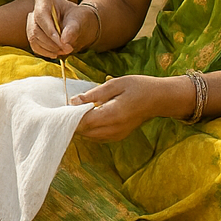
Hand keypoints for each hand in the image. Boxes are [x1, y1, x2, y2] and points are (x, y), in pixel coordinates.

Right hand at [28, 0, 95, 58]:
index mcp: (43, 0)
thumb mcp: (79, 20)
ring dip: (49, 48)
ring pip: (33, 39)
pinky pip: (34, 45)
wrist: (78, 23)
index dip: (49, 31)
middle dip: (51, 43)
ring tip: (64, 51)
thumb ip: (72, 29)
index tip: (62, 43)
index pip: (41, 16)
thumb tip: (64, 41)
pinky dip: (45, 52)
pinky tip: (56, 53)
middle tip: (67, 50)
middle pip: (35, 29)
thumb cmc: (78, 17)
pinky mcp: (33, 35)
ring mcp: (31, 24)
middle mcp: (34, 11)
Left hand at [71, 74, 185, 141]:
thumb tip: (73, 101)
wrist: (159, 98)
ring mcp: (117, 135)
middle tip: (65, 108)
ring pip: (89, 136)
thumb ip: (93, 94)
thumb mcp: (114, 84)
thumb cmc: (138, 87)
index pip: (83, 122)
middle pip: (83, 132)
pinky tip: (86, 116)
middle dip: (72, 122)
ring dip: (80, 126)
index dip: (69, 116)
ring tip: (75, 111)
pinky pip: (96, 136)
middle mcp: (114, 129)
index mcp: (113, 115)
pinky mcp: (118, 136)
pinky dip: (88, 128)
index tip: (60, 108)